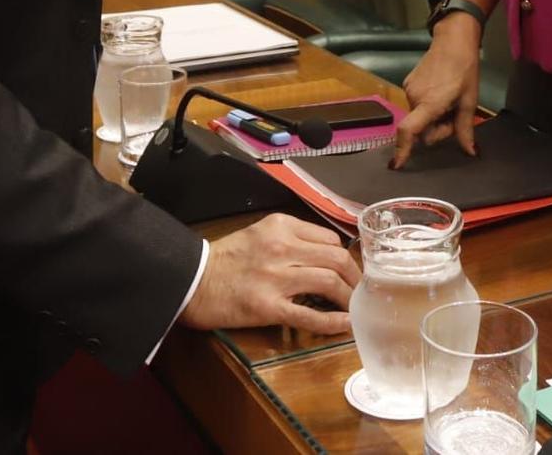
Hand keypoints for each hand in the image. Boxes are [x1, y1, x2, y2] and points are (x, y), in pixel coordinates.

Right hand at [180, 213, 358, 334]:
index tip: (349, 269)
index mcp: (281, 226)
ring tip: (354, 307)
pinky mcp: (268, 307)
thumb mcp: (259, 233)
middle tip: (359, 290)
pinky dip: (334, 322)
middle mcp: (282, 247)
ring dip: (349, 297)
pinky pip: (310, 315)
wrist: (192, 280)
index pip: (329, 238)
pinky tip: (345, 325)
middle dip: (355, 276)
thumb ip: (290, 238)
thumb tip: (325, 253)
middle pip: (336, 258)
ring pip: (329, 283)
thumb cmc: (225, 259)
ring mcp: (276, 278)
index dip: (345, 256)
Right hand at [392, 19, 482, 165]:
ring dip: (433, 116)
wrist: (453, 40)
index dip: (403, 149)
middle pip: (421, 128)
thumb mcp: (469, 101)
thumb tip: (470, 153)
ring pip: (419, 117)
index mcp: (430, 103)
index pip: (409, 130)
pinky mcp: (408, 83)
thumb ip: (465, 129)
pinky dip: (428, 106)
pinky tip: (441, 92)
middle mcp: (414, 98)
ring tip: (449, 100)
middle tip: (455, 114)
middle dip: (437, 128)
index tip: (397, 164)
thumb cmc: (465, 70)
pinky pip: (417, 105)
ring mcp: (408, 90)